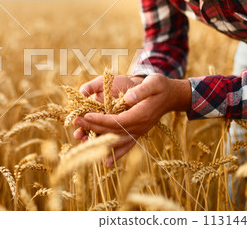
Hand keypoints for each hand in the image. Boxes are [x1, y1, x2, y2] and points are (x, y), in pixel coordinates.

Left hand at [74, 74, 190, 166]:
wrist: (171, 96)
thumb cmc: (160, 86)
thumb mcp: (154, 83)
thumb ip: (141, 91)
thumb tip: (127, 98)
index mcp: (141, 115)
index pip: (117, 121)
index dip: (101, 120)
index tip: (86, 116)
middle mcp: (140, 128)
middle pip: (113, 132)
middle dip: (92, 128)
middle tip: (75, 123)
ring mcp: (139, 133)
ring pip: (117, 142)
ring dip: (99, 142)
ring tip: (80, 140)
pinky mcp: (137, 134)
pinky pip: (126, 147)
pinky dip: (116, 155)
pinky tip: (106, 163)